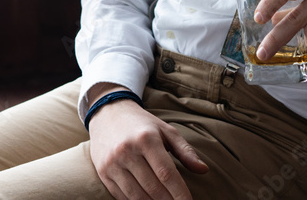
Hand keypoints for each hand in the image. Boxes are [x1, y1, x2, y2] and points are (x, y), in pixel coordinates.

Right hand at [88, 90, 208, 199]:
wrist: (108, 113)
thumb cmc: (142, 124)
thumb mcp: (165, 131)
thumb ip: (185, 151)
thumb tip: (203, 170)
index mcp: (146, 139)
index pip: (166, 174)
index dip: (179, 193)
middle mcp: (127, 151)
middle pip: (153, 187)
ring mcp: (112, 163)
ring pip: (137, 196)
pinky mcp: (103, 172)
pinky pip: (122, 196)